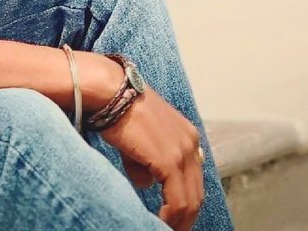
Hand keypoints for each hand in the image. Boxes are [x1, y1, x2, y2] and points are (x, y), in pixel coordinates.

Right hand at [97, 86, 204, 228]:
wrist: (110, 91)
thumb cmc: (119, 110)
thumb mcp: (141, 138)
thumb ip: (148, 161)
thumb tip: (147, 182)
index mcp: (187, 136)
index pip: (193, 179)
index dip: (185, 203)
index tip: (174, 218)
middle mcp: (191, 144)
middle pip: (196, 193)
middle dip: (185, 217)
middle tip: (173, 230)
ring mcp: (182, 152)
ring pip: (189, 200)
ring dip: (178, 220)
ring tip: (163, 229)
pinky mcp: (169, 161)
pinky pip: (176, 200)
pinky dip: (170, 216)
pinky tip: (159, 222)